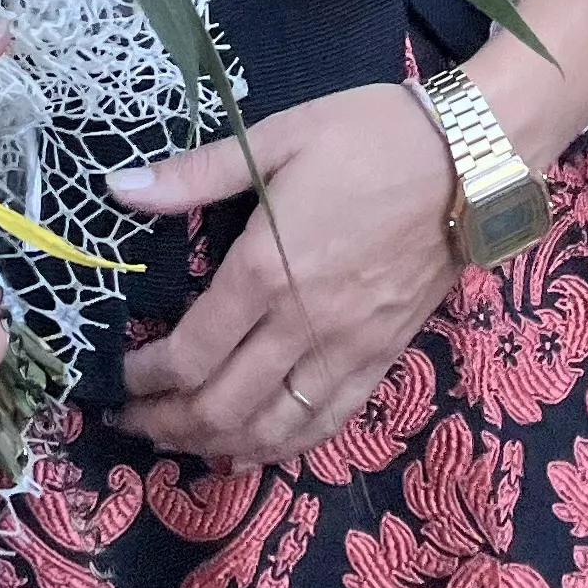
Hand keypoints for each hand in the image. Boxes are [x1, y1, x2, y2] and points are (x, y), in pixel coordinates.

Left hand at [110, 82, 461, 465]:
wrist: (470, 159)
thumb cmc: (369, 136)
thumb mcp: (277, 137)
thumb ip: (195, 174)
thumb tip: (117, 187)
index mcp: (265, 270)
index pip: (189, 353)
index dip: (146, 378)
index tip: (121, 376)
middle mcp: (300, 325)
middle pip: (220, 406)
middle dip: (165, 424)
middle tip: (131, 422)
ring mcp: (345, 350)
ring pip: (269, 429)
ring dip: (214, 445)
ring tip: (179, 444)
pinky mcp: (381, 359)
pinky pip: (325, 424)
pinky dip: (280, 448)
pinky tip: (253, 450)